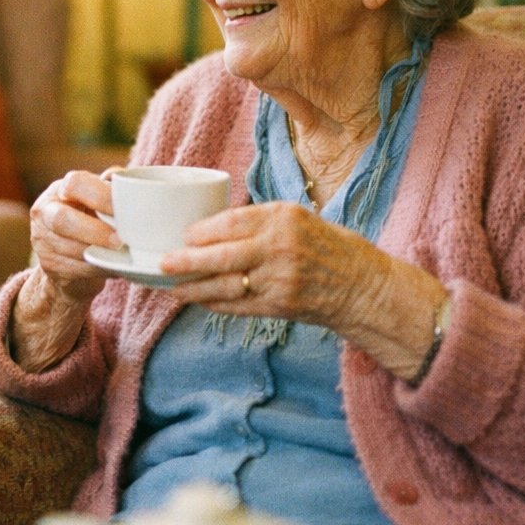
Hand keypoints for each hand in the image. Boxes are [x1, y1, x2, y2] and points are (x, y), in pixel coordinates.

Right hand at [29, 169, 122, 302]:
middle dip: (95, 231)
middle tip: (120, 240)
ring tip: (122, 255)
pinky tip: (113, 267)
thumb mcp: (96, 200)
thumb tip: (127, 182)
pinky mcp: (48, 265)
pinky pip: (76, 269)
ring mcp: (42, 240)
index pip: (74, 184)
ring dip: (99, 254)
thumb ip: (109, 188)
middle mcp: (45, 212)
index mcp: (59, 190)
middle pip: (62, 219)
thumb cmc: (89, 219)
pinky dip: (98, 269)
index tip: (124, 209)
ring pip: (70, 249)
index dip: (101, 196)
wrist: (66, 256)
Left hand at [155, 201, 443, 375]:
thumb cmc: (326, 246)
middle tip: (163, 263)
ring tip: (172, 287)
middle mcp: (280, 248)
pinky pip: (238, 305)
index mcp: (283, 218)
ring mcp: (280, 280)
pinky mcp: (280, 306)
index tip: (182, 235)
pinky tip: (198, 300)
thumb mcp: (296, 218)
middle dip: (186, 261)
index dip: (201, 231)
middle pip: (222, 256)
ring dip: (194, 288)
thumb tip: (208, 226)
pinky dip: (215, 303)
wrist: (362, 285)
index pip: (231, 222)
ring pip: (225, 285)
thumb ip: (257, 221)